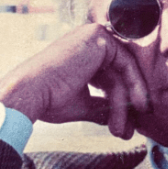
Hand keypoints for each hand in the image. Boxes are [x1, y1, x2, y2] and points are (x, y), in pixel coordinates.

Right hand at [0, 24, 149, 139]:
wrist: (30, 93)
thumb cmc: (49, 100)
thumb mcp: (83, 105)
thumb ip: (102, 107)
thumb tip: (120, 120)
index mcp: (84, 54)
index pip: (112, 78)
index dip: (122, 104)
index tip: (127, 128)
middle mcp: (90, 41)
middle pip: (120, 76)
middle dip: (127, 106)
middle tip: (128, 132)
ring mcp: (95, 36)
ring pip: (124, 74)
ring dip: (126, 105)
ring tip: (124, 130)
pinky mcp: (99, 37)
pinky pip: (126, 64)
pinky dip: (134, 88)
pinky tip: (137, 107)